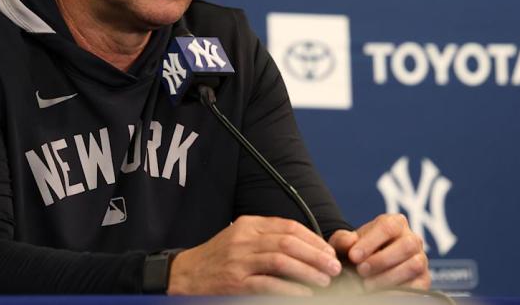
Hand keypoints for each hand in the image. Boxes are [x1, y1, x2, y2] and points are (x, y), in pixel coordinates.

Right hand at [167, 216, 342, 295]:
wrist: (186, 275)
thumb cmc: (218, 258)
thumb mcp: (240, 238)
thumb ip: (267, 238)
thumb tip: (306, 246)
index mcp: (248, 225)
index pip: (288, 226)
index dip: (313, 239)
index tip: (328, 251)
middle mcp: (243, 239)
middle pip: (288, 242)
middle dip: (316, 255)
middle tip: (333, 266)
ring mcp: (239, 261)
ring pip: (281, 261)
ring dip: (308, 271)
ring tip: (324, 280)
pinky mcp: (236, 283)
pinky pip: (269, 284)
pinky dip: (290, 289)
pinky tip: (305, 293)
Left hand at [329, 214, 430, 291]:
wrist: (364, 267)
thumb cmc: (356, 251)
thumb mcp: (345, 243)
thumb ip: (343, 240)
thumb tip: (349, 242)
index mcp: (395, 223)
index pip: (387, 227)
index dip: (370, 242)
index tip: (353, 256)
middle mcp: (412, 239)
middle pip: (405, 245)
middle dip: (381, 260)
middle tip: (361, 271)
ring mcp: (421, 259)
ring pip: (414, 265)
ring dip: (389, 277)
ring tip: (368, 284)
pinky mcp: (424, 279)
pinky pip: (419, 285)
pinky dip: (400, 290)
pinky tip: (382, 292)